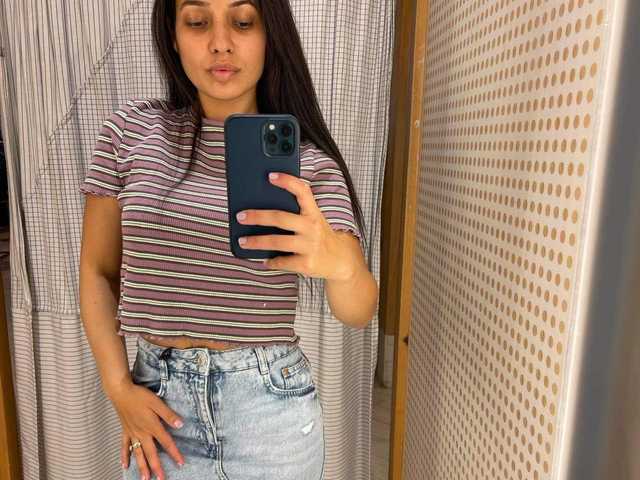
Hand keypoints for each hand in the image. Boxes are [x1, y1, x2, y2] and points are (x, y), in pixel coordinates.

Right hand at [112, 383, 185, 479]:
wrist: (120, 392)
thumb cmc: (139, 395)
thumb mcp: (157, 402)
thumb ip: (168, 414)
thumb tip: (180, 424)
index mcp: (152, 426)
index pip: (166, 442)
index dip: (174, 453)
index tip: (180, 463)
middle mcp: (142, 433)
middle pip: (151, 453)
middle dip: (157, 467)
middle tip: (162, 479)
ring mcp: (132, 433)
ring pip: (137, 454)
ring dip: (142, 467)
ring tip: (145, 479)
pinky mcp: (125, 431)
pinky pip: (124, 447)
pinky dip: (124, 456)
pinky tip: (124, 465)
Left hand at [235, 172, 356, 280]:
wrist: (341, 260)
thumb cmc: (319, 236)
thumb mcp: (313, 220)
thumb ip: (295, 212)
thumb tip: (262, 206)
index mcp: (313, 213)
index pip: (303, 191)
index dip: (287, 181)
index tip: (270, 176)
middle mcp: (312, 227)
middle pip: (280, 218)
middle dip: (257, 216)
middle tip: (240, 216)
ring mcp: (310, 246)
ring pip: (277, 242)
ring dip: (256, 242)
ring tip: (243, 241)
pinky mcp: (307, 264)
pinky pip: (283, 262)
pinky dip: (271, 261)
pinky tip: (264, 260)